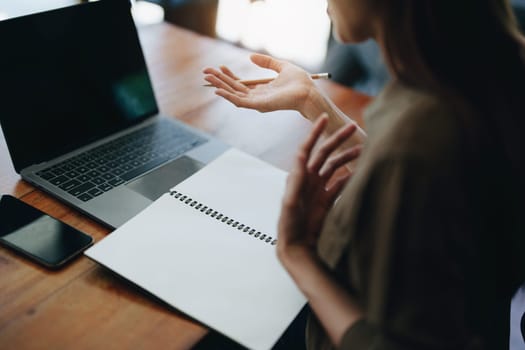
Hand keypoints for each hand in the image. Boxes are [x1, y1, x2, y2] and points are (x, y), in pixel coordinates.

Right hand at [203, 53, 317, 113]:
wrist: (308, 92)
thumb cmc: (300, 82)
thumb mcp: (281, 66)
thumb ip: (267, 62)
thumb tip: (250, 56)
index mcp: (262, 89)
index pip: (241, 83)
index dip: (229, 75)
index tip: (220, 66)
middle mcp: (257, 97)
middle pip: (234, 88)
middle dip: (219, 80)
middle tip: (205, 71)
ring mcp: (257, 102)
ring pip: (233, 94)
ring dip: (219, 86)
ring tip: (207, 78)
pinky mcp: (259, 105)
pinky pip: (240, 102)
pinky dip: (228, 96)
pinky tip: (218, 91)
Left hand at [277, 115, 361, 263]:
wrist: (296, 244)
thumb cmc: (289, 223)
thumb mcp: (291, 201)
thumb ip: (296, 180)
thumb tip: (300, 157)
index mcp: (299, 175)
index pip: (308, 148)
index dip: (315, 133)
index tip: (324, 118)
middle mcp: (309, 178)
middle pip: (325, 153)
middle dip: (338, 139)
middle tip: (353, 126)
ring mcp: (318, 188)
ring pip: (335, 167)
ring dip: (347, 157)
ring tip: (363, 149)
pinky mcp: (326, 199)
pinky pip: (340, 183)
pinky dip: (350, 177)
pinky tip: (360, 172)